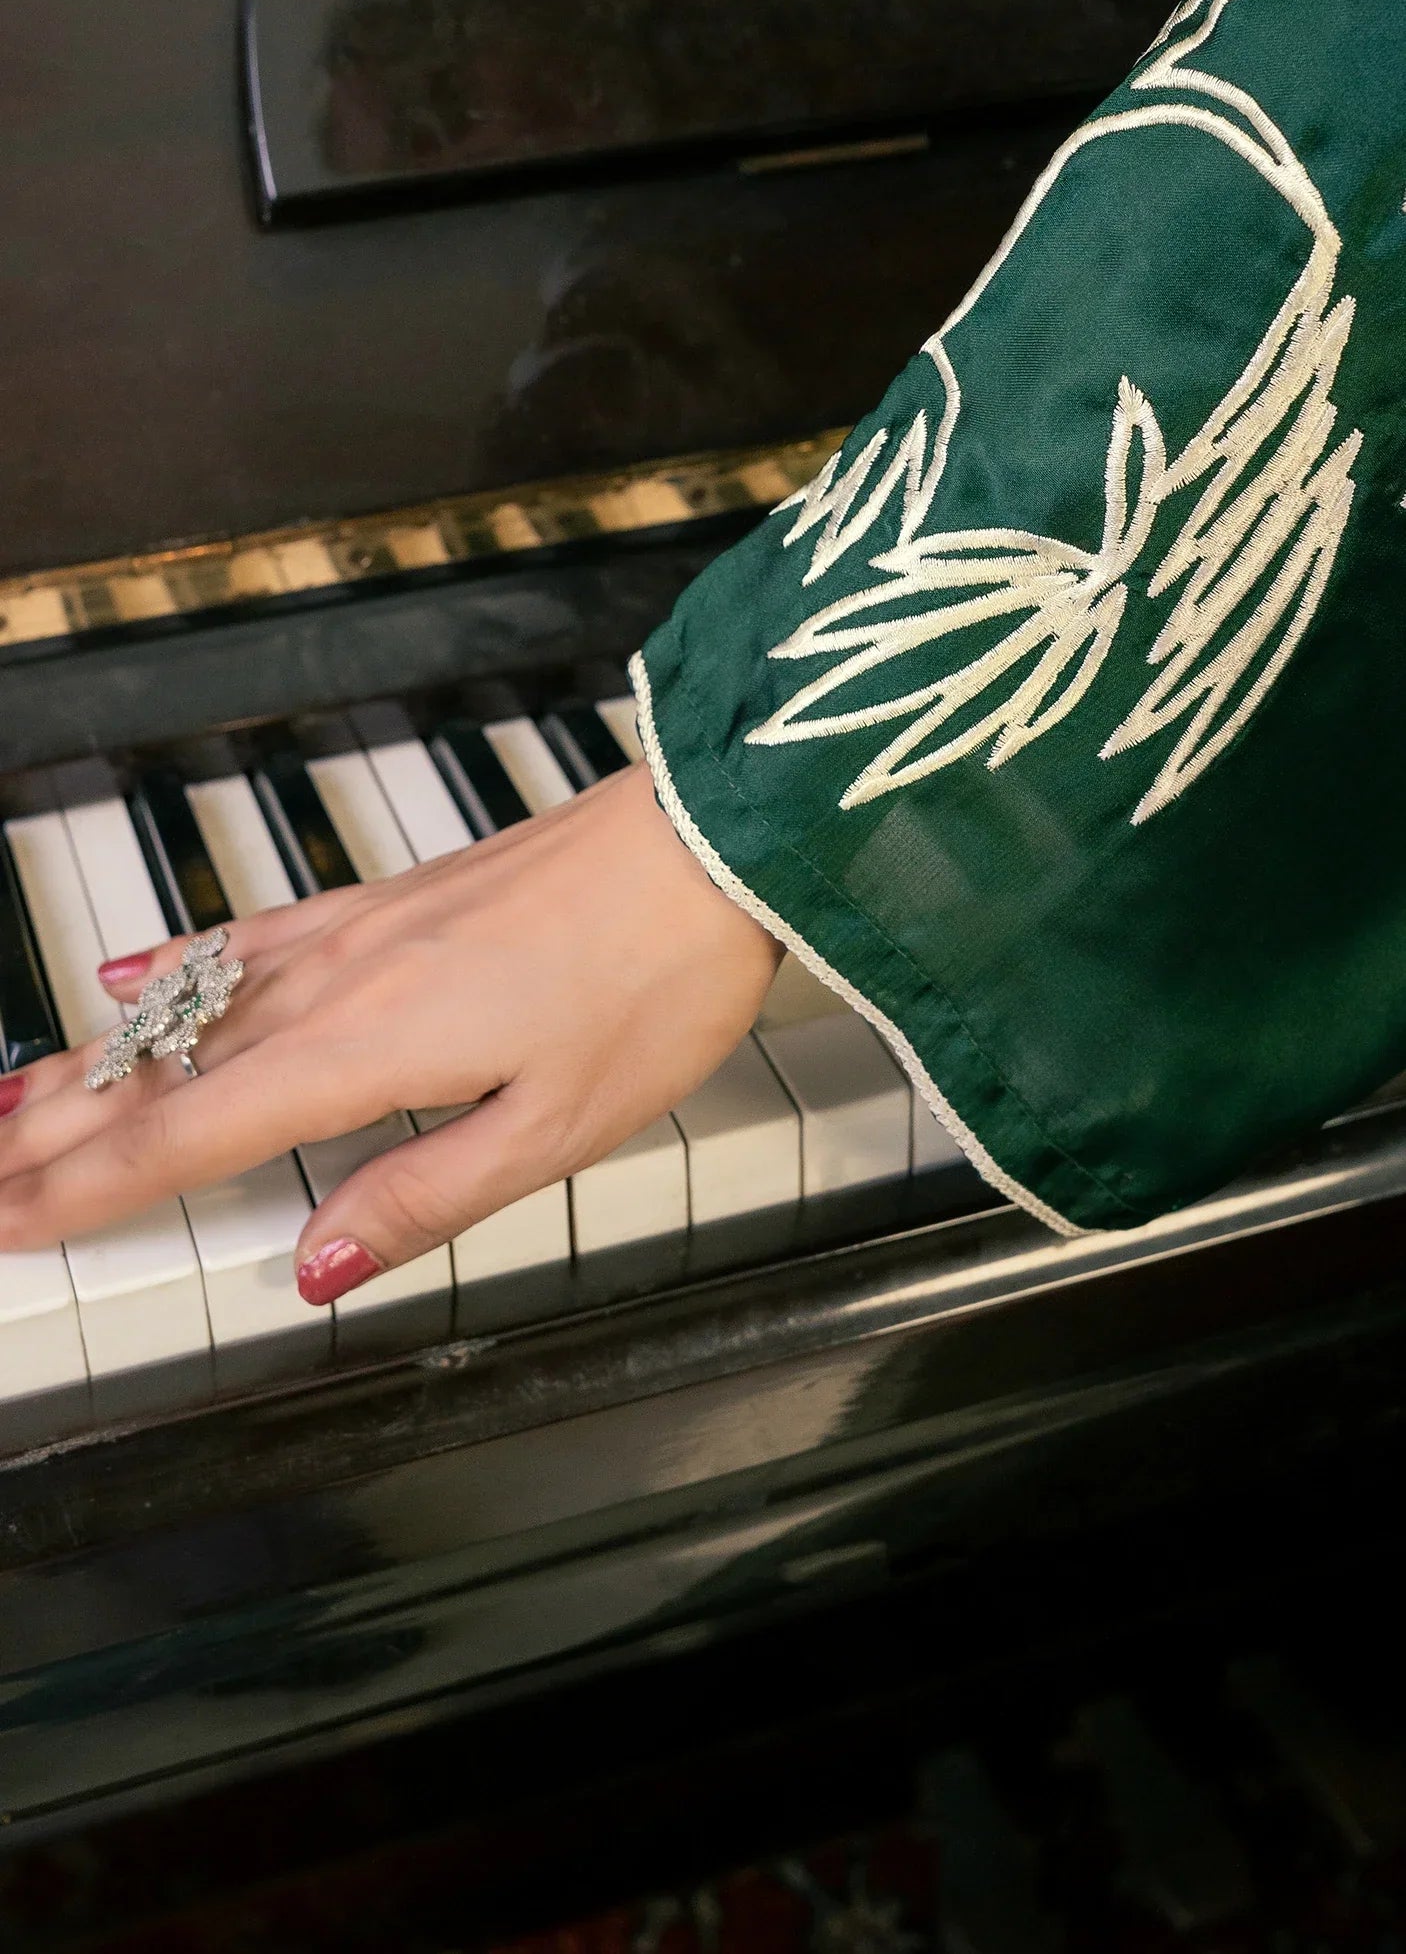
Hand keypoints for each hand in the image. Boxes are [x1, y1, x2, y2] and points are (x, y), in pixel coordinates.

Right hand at [0, 765, 781, 1301]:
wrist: (706, 840)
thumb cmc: (651, 981)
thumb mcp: (553, 1130)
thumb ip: (421, 1198)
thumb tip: (314, 1266)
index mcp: (364, 1051)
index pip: (188, 1138)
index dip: (86, 1187)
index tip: (7, 1219)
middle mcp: (337, 983)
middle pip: (162, 1069)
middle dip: (56, 1126)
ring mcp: (358, 932)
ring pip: (190, 1006)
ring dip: (93, 1055)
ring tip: (16, 1093)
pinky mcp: (392, 900)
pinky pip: (254, 940)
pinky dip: (178, 966)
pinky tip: (138, 969)